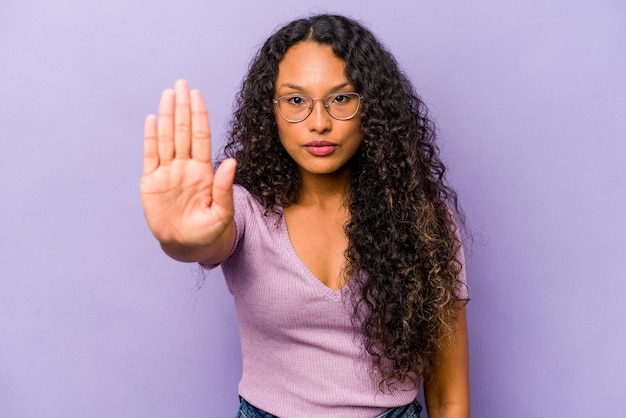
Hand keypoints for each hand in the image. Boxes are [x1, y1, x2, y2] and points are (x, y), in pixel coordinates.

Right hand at [141, 80, 235, 249]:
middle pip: (183, 131)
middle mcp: (185, 167)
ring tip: (168, 94)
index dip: (198, 116)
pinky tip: (153, 120)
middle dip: (182, 107)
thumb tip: (231, 162)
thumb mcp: (221, 213)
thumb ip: (224, 188)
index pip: (200, 137)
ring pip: (167, 138)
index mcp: (203, 171)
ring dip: (167, 116)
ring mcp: (167, 172)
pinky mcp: (151, 182)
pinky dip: (151, 138)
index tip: (196, 95)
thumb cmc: (208, 231)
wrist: (186, 245)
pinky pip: (151, 155)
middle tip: (181, 83)